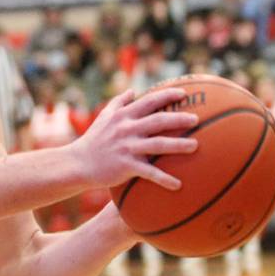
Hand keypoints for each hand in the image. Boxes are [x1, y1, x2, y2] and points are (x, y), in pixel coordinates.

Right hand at [72, 88, 198, 190]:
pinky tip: (178, 185)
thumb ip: (118, 102)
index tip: (184, 94)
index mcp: (123, 116)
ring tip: (195, 146)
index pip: (148, 102)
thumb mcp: (103, 117)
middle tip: (196, 119)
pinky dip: (164, 179)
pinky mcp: (126, 165)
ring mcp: (127, 147)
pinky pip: (149, 172)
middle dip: (178, 119)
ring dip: (178, 145)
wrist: (78, 163)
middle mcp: (126, 129)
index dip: (167, 96)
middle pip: (158, 121)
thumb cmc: (93, 140)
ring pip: (158, 144)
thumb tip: (133, 90)